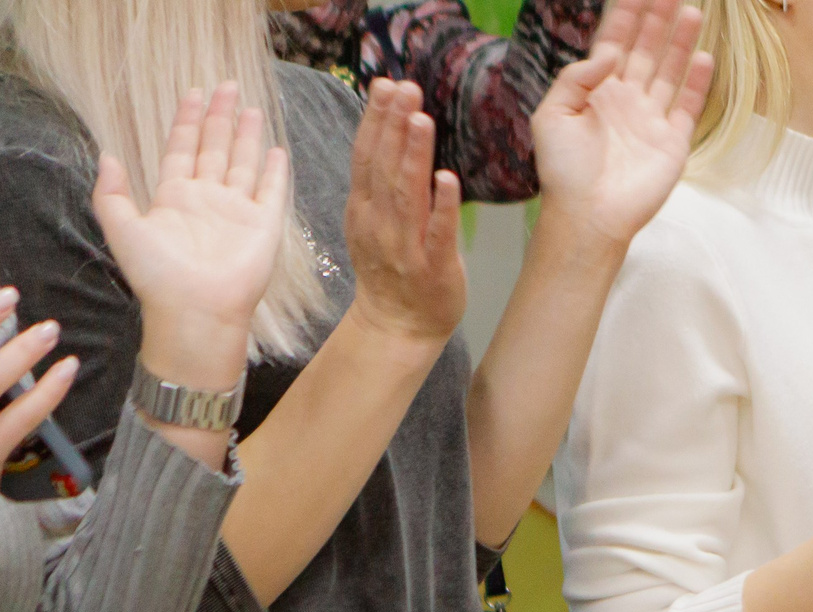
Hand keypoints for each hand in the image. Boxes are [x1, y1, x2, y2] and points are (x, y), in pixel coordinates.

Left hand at [93, 83, 289, 390]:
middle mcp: (207, 200)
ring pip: (243, 163)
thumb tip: (107, 155)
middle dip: (219, 116)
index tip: (193, 92)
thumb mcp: (121, 228)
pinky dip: (274, 171)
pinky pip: (271, 191)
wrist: (195, 310)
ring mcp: (237, 212)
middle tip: (226, 85)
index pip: (183, 148)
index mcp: (175, 197)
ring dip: (246, 135)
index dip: (187, 120)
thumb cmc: (156, 276)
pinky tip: (275, 149)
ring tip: (249, 106)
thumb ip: (110, 193)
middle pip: (214, 147)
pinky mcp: (264, 227)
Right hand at [344, 79, 465, 344]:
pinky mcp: (434, 267)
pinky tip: (448, 177)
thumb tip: (392, 131)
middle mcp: (381, 222)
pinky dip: (442, 205)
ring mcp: (406, 245)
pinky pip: (438, 233)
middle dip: (393, 124)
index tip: (385, 84)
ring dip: (414, 154)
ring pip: (407, 194)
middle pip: (384, 166)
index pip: (367, 155)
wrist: (396, 326)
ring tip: (421, 118)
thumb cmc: (391, 269)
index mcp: (365, 208)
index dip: (375, 119)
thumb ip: (382, 180)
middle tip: (406, 87)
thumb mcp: (375, 220)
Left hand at [530, 0, 713, 249]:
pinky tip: (702, 56)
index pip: (614, 42)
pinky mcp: (672, 143)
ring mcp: (651, 120)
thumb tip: (610, 54)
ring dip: (679, 42)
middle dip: (656, 20)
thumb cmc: (563, 170)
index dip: (626, 16)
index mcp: (595, 91)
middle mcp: (626, 99)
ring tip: (692, 12)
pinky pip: (687, 106)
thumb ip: (575, 77)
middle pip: (645, 50)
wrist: (587, 216)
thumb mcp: (551, 115)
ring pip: (668, 71)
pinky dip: (696, 83)